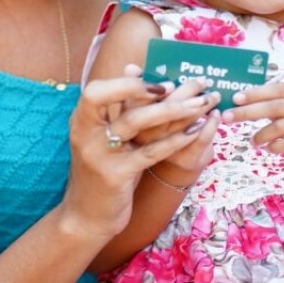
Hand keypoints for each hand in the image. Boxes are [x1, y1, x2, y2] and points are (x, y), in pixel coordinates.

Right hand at [61, 65, 218, 237]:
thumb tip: (134, 68)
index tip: (161, 82)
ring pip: (135, 122)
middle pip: (114, 99)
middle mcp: (85, 133)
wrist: (86, 216)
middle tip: (192, 86)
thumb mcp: (101, 138)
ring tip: (201, 104)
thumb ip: (115, 108)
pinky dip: (174, 140)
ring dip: (172, 110)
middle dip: (155, 89)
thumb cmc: (100, 171)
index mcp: (81, 121)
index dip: (128, 82)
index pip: (97, 90)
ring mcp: (98, 154)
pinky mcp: (116, 175)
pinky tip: (195, 132)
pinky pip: (149, 152)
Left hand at [223, 82, 283, 176]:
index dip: (255, 93)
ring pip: (280, 127)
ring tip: (253, 141)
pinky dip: (274, 146)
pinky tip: (268, 148)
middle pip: (276, 107)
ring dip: (260, 134)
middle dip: (248, 112)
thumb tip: (240, 100)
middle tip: (228, 117)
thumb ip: (276, 104)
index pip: (278, 89)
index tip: (235, 98)